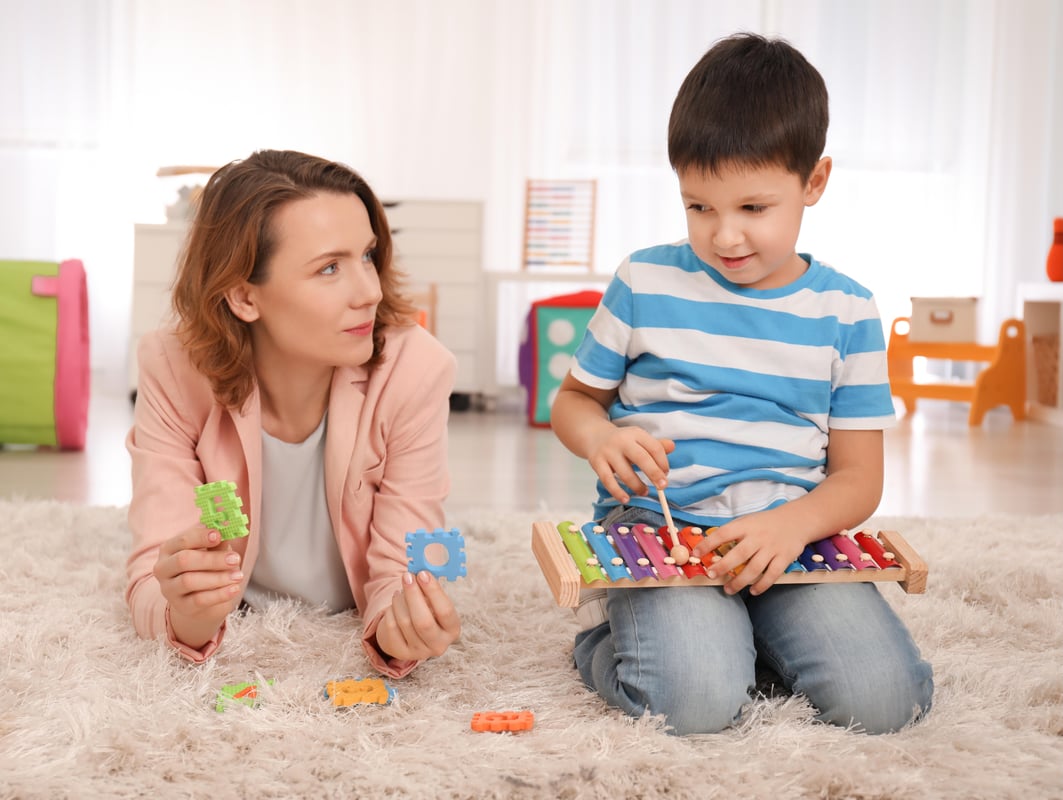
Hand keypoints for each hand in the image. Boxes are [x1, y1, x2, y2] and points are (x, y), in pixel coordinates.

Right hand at [153, 525, 242, 645]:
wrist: (200, 596)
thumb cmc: (205, 566)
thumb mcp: (210, 551)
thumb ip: (217, 541)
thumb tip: (229, 525)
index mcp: (169, 549)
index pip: (182, 540)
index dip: (200, 537)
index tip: (219, 536)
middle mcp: (163, 568)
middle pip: (183, 561)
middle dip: (211, 559)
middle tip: (235, 559)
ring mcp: (169, 589)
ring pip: (189, 581)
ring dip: (217, 577)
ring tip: (238, 576)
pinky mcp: (181, 606)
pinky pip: (199, 600)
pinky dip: (219, 594)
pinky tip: (234, 589)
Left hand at [376, 571, 460, 661]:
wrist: (410, 634)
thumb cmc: (426, 611)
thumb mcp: (434, 602)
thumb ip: (430, 589)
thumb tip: (420, 570)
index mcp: (452, 630)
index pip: (445, 611)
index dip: (434, 591)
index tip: (423, 574)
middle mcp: (439, 645)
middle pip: (423, 622)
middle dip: (413, 595)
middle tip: (407, 576)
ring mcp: (419, 652)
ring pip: (404, 623)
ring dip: (400, 600)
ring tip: (400, 590)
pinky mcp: (401, 653)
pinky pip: (391, 627)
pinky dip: (390, 611)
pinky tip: (394, 603)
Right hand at [587, 427, 674, 503]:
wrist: (594, 436)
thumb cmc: (623, 441)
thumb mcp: (639, 439)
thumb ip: (656, 445)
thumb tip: (672, 446)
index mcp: (636, 433)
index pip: (654, 447)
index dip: (663, 462)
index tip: (666, 473)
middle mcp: (622, 441)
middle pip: (641, 458)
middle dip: (654, 474)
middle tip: (662, 486)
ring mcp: (608, 451)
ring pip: (625, 472)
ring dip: (637, 485)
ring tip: (644, 491)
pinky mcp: (596, 462)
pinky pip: (608, 480)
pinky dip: (617, 492)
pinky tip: (625, 498)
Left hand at [692, 512, 806, 595]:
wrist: (797, 520)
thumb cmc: (766, 523)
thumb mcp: (747, 521)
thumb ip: (732, 533)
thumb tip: (708, 545)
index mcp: (746, 526)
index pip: (723, 534)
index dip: (708, 544)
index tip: (696, 553)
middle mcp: (758, 537)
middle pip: (739, 554)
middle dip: (723, 566)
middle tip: (711, 575)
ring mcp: (772, 548)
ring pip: (754, 568)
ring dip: (739, 581)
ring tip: (728, 590)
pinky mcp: (784, 558)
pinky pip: (772, 575)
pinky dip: (762, 585)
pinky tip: (753, 591)